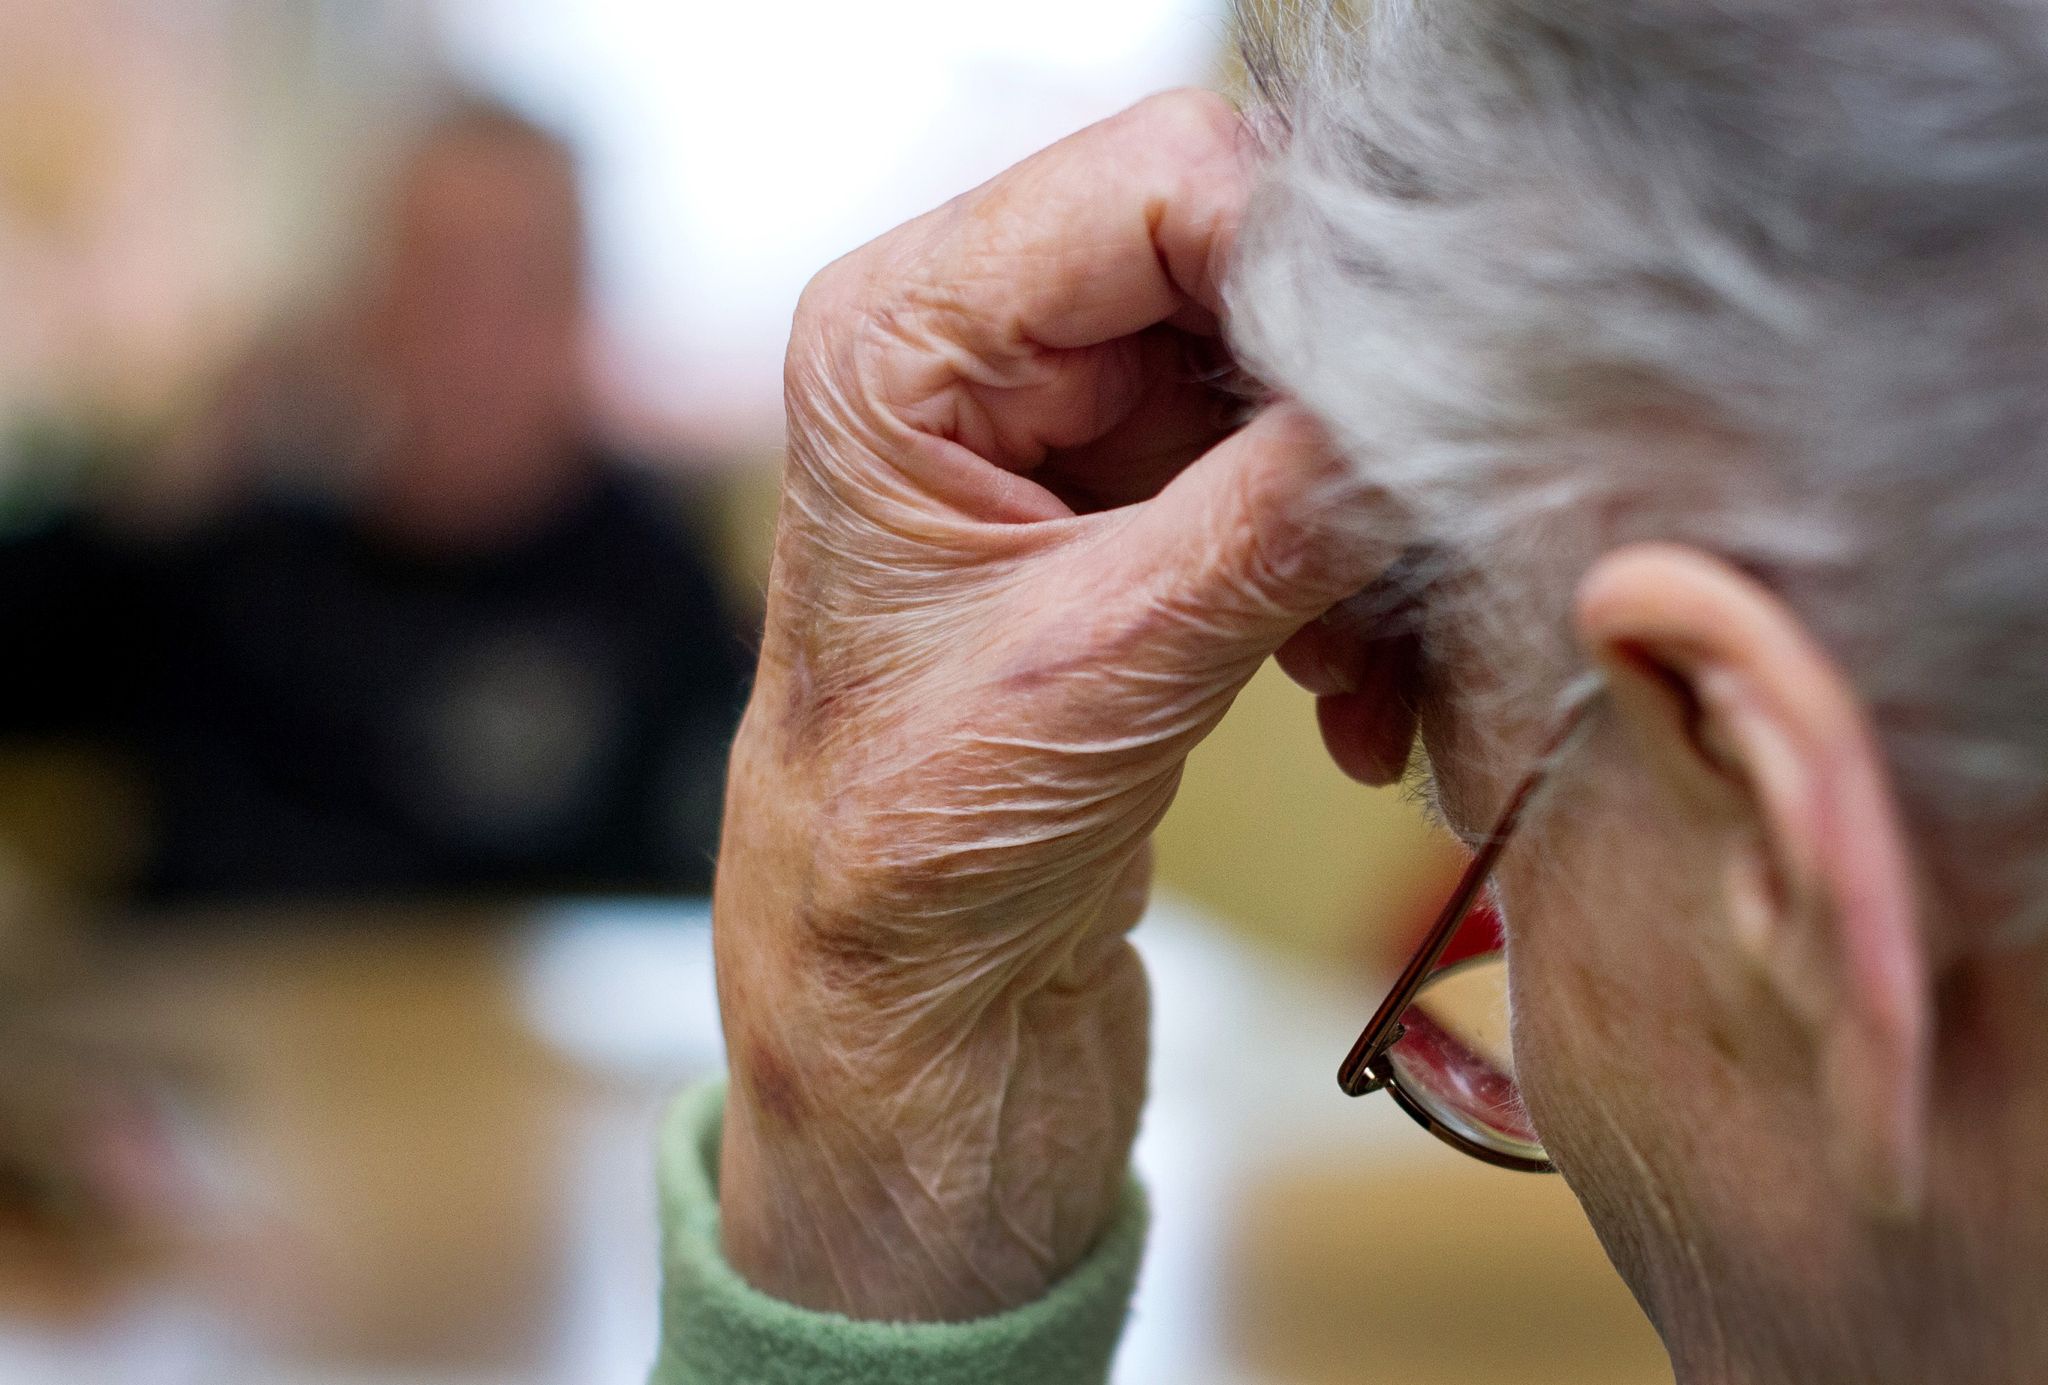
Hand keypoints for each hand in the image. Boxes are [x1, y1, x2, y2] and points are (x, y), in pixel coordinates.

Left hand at [714, 90, 1402, 1320]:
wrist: (913, 997)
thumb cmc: (912, 857)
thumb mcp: (1104, 671)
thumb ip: (1282, 515)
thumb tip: (1451, 397)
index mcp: (899, 337)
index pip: (1158, 181)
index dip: (1308, 265)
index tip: (1418, 385)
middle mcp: (974, 346)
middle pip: (1239, 265)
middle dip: (1347, 408)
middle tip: (1419, 530)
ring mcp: (1064, 424)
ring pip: (1290, 380)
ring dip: (1361, 521)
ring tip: (1370, 670)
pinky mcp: (1135, 506)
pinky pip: (1296, 474)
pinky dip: (1346, 577)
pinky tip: (1348, 702)